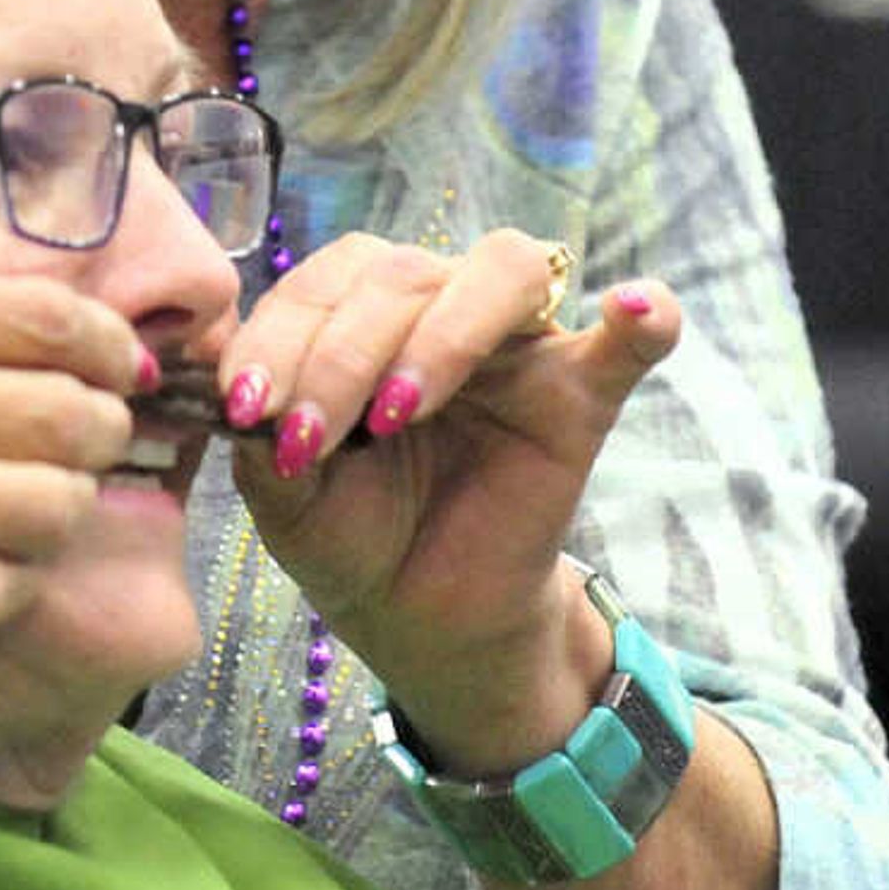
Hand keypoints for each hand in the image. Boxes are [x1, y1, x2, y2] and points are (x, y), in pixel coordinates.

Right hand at [0, 257, 149, 658]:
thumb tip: (25, 331)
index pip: (57, 319)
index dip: (114, 350)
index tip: (118, 370)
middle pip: (75, 418)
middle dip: (98, 436)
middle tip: (76, 448)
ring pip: (50, 510)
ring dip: (55, 515)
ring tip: (22, 513)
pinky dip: (1, 587)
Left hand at [221, 234, 681, 772]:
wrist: (419, 620)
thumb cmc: (352, 535)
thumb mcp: (284, 493)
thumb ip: (265, 431)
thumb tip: (246, 390)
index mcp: (364, 311)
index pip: (329, 276)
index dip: (281, 332)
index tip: (248, 410)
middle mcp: (442, 307)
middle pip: (404, 270)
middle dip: (341, 352)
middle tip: (311, 438)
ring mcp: (519, 347)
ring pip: (503, 270)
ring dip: (443, 333)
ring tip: (397, 413)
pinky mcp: (580, 400)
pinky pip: (631, 342)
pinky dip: (642, 318)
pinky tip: (636, 308)